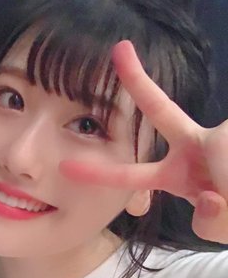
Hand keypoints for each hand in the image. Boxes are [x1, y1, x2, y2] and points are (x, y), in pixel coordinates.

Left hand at [60, 40, 227, 243]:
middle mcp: (195, 148)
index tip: (65, 167)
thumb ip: (211, 224)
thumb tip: (210, 200)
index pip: (132, 175)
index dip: (100, 173)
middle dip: (138, 80)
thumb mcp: (220, 228)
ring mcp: (220, 135)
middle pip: (161, 109)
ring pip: (220, 161)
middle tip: (119, 49)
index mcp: (178, 174)